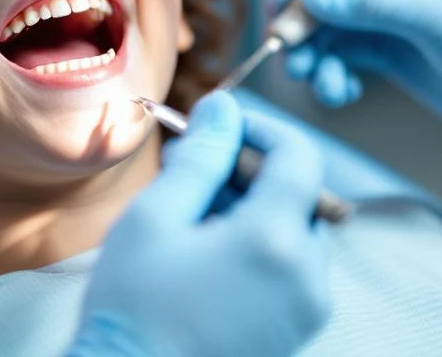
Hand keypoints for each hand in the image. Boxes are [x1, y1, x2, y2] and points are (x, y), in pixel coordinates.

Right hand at [70, 92, 329, 356]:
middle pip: (298, 195)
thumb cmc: (133, 305)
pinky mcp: (294, 334)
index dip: (261, 129)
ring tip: (189, 217)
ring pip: (294, 232)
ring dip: (251, 210)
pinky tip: (204, 254)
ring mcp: (305, 312)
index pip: (298, 157)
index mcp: (276, 242)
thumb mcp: (156, 217)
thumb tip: (224, 107)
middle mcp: (307, 279)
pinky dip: (257, 247)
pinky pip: (289, 270)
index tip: (218, 125)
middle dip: (247, 172)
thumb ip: (200, 157)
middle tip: (189, 169)